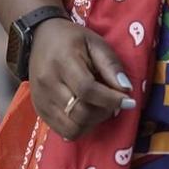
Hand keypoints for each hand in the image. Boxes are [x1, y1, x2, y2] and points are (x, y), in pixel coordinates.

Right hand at [29, 18, 136, 141]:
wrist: (41, 36)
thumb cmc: (72, 39)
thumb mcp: (96, 43)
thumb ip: (111, 65)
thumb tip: (126, 90)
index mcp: (62, 61)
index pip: (87, 90)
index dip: (111, 99)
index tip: (128, 101)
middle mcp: (47, 83)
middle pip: (80, 113)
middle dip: (104, 112)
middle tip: (113, 103)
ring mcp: (41, 99)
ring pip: (72, 128)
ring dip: (92, 123)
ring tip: (98, 108)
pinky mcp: (39, 110)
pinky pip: (63, 131)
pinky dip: (80, 127)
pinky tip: (86, 113)